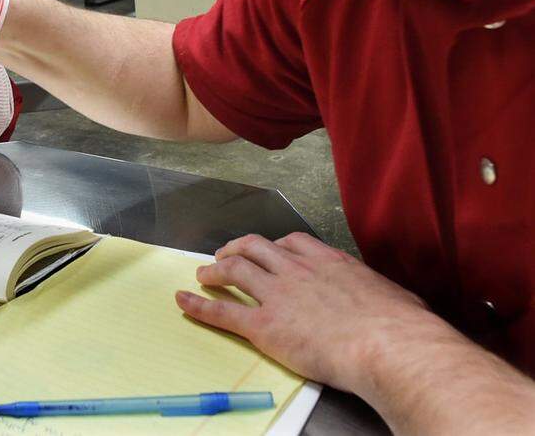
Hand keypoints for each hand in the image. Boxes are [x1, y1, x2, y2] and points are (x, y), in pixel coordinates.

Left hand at [175, 232, 433, 392]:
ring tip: (204, 274)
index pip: (292, 242)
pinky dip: (199, 305)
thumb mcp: (396, 297)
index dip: (274, 245)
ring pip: (235, 270)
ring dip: (215, 270)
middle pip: (256, 248)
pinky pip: (224, 312)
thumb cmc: (403, 327)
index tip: (268, 250)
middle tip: (226, 255)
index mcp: (329, 262)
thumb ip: (382, 296)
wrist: (388, 345)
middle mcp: (297, 271)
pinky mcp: (264, 326)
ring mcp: (278, 295)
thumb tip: (397, 306)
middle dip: (237, 248)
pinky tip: (183, 301)